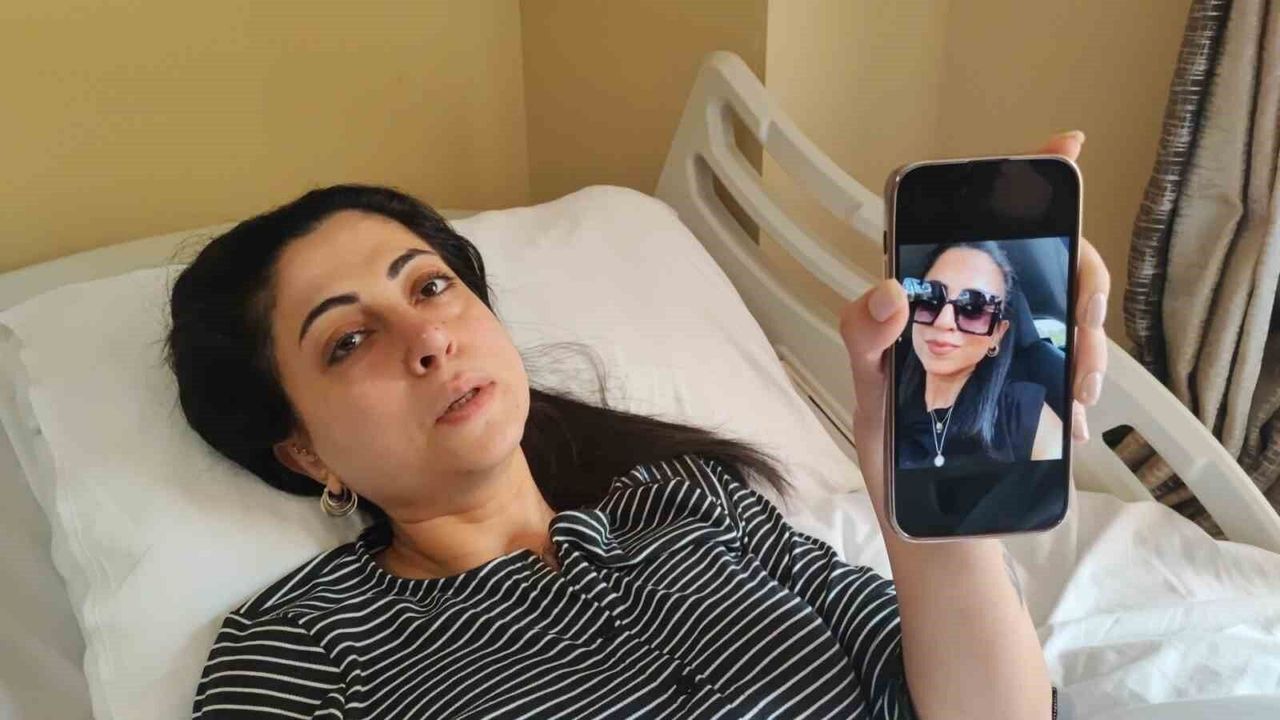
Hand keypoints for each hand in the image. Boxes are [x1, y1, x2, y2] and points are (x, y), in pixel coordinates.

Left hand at [838, 131, 1110, 505]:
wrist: (929, 521)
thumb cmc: (892, 444)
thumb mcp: (866, 385)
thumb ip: (865, 334)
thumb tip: (892, 291)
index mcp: (940, 295)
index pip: (982, 223)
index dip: (1025, 179)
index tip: (1063, 148)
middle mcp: (986, 312)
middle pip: (1051, 257)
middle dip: (1079, 270)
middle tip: (1080, 312)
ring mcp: (1020, 348)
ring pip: (1078, 310)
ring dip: (1090, 336)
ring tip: (1076, 380)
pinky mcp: (1044, 388)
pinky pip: (1082, 364)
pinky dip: (1088, 378)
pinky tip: (1076, 406)